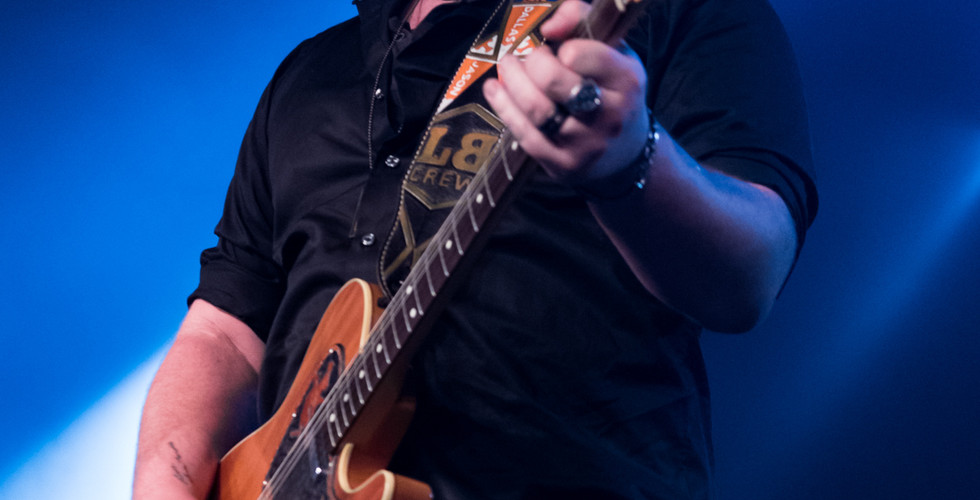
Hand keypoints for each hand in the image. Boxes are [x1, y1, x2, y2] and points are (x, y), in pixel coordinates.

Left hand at [482, 0, 649, 184]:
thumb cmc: (611, 90)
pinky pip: (525, 134)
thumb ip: (581, 20)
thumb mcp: (612, 51)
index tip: (555, 46)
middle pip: (552, 81)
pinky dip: (504, 107)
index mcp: (626, 80)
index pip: (582, 54)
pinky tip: (494, 90)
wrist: (625, 153)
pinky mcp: (564, 165)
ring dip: (511, 82)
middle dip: (530, 62)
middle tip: (525, 56)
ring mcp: (586, 144)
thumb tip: (549, 24)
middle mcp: (610, 115)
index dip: (560, 46)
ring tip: (506, 66)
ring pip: (535, 109)